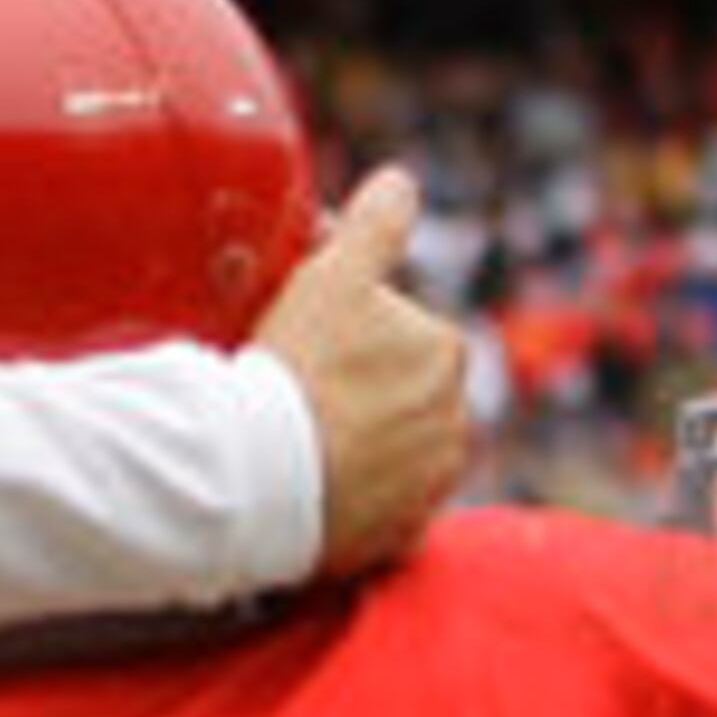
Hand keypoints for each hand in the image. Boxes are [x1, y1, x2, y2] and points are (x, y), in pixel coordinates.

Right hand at [256, 166, 468, 574]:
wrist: (260, 475)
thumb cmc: (295, 366)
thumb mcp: (330, 275)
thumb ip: (373, 225)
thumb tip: (400, 180)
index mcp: (444, 349)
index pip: (397, 334)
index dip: (346, 339)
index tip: (304, 352)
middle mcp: (456, 419)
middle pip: (400, 396)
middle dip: (360, 395)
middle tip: (296, 399)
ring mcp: (432, 484)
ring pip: (394, 454)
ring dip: (361, 450)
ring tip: (300, 448)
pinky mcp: (403, 536)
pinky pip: (382, 513)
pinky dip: (357, 504)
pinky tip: (314, 492)